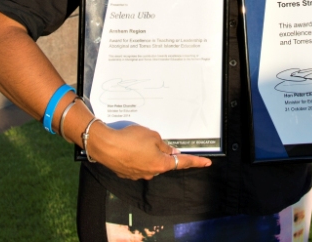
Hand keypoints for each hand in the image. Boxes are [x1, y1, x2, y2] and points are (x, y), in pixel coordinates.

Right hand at [89, 123, 212, 179]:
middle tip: (153, 139)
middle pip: (163, 162)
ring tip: (136, 140)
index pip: (183, 162)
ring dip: (147, 153)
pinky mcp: (126, 173)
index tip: (207, 163)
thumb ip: (164, 145)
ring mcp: (138, 175)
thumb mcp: (153, 136)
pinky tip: (128, 147)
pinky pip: (136, 164)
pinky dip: (135, 156)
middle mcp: (151, 173)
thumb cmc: (130, 139)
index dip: (196, 162)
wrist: (104, 145)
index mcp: (161, 164)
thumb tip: (171, 152)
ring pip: (149, 163)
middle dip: (162, 152)